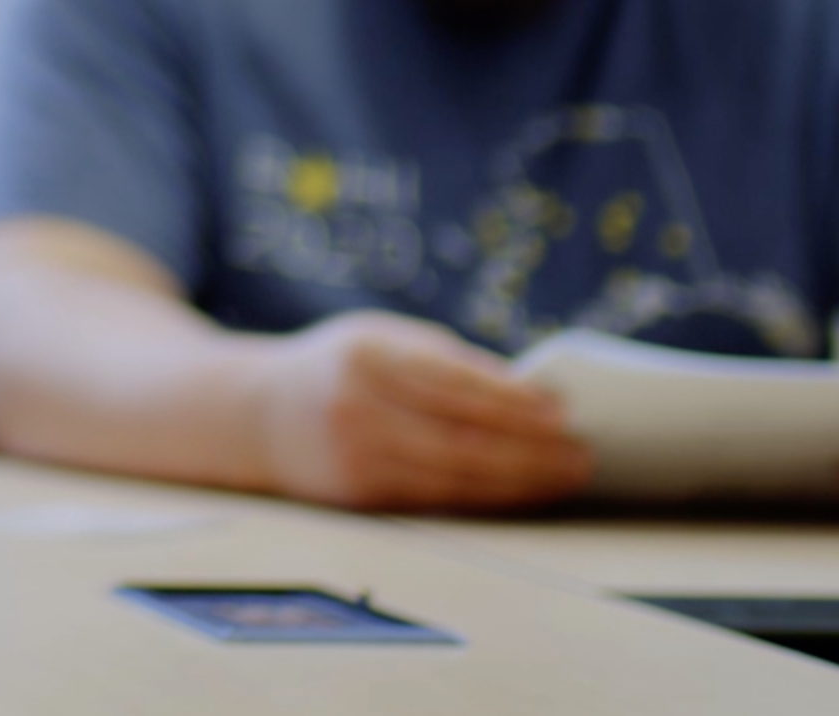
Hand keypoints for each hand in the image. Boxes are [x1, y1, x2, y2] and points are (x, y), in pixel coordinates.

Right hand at [255, 311, 588, 510]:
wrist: (257, 415)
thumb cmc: (341, 366)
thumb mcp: (381, 339)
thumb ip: (446, 361)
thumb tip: (529, 395)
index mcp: (364, 357)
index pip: (452, 383)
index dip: (510, 401)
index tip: (559, 410)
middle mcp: (355, 410)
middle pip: (460, 439)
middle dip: (530, 451)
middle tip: (581, 454)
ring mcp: (355, 458)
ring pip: (455, 478)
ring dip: (519, 480)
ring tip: (565, 474)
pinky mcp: (361, 497)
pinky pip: (438, 499)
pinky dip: (487, 495)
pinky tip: (521, 489)